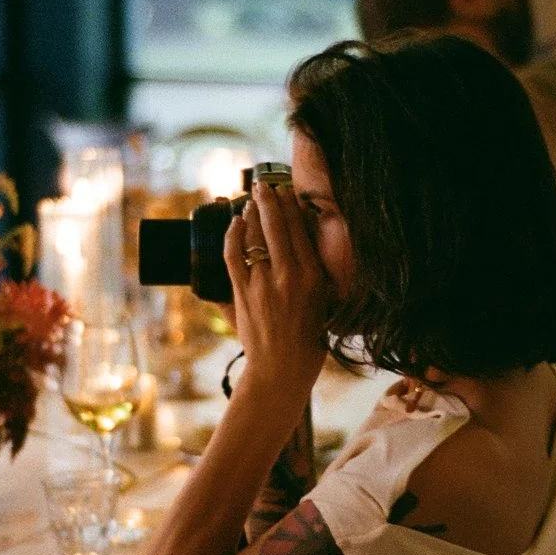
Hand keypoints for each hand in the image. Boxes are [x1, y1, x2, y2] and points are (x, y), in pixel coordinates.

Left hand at [223, 182, 328, 406]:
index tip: (286, 191)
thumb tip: (303, 249)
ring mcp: (264, 283)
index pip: (300, 229)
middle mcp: (290, 276)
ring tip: (250, 201)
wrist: (282, 369)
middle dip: (269, 200)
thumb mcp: (323, 303)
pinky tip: (233, 224)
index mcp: (314, 276)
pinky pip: (233, 254)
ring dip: (250, 214)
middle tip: (263, 185)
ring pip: (254, 236)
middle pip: (277, 225)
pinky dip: (232, 235)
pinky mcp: (242, 293)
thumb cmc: (307, 340)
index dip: (291, 206)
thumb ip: (313, 276)